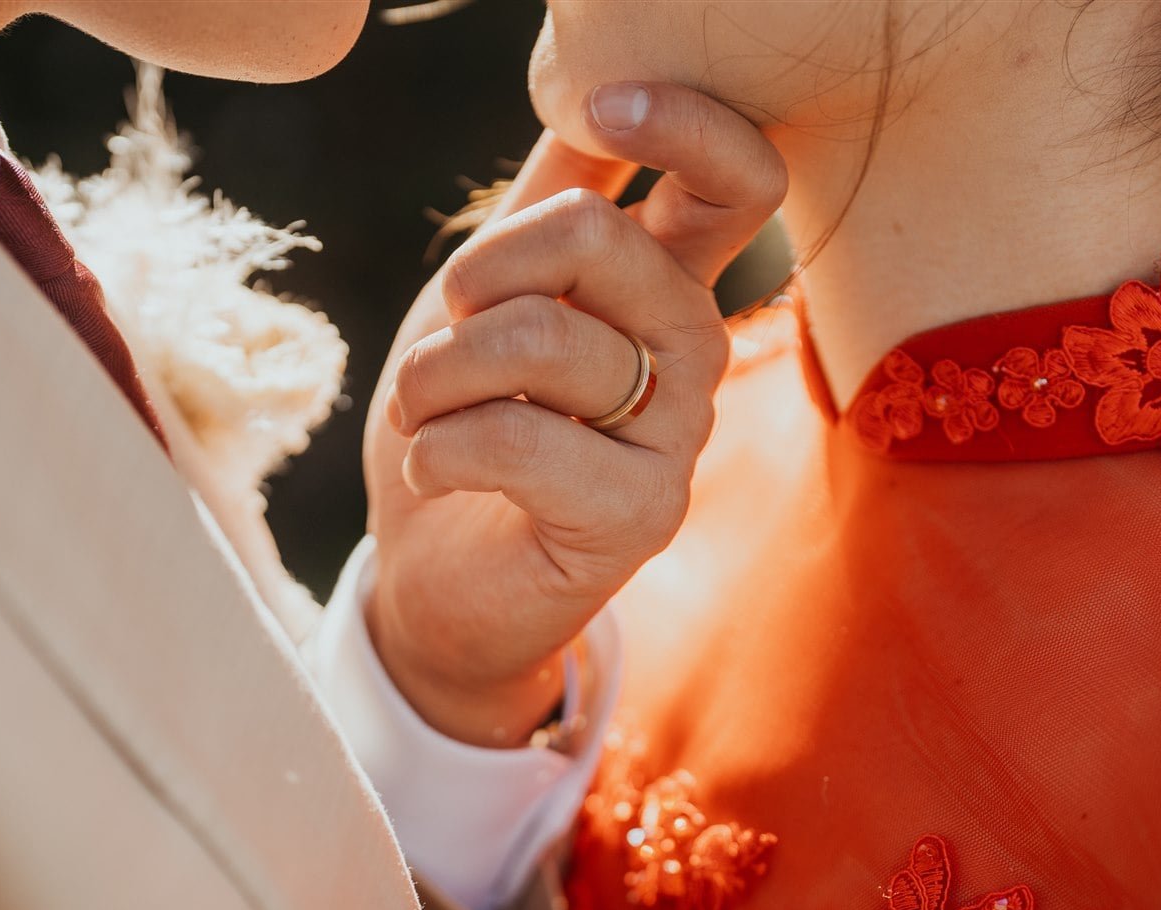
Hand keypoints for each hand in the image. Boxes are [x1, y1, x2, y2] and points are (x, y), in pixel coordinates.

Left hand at [362, 83, 785, 745]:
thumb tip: (589, 78)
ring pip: (539, 340)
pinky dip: (439, 448)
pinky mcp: (640, 515)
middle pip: (599, 238)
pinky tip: (434, 470)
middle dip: (475, 278)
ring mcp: (677, 435)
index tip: (604, 114)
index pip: (739, 180)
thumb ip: (548, 196)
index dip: (684, 123)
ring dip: (434, 377)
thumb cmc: (462, 424)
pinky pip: (517, 438)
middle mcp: (693, 349)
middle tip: (443, 334)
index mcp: (665, 283)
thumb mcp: (491, 293)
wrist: (432, 580)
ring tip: (422, 417)